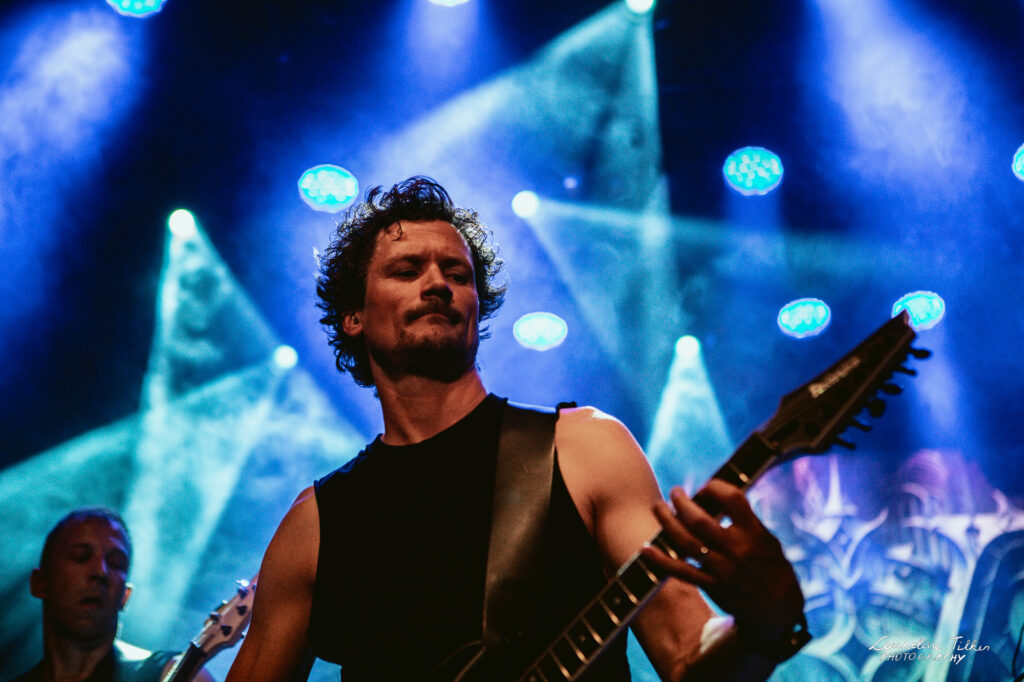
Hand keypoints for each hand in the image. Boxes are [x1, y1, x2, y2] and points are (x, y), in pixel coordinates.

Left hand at [640, 480, 804, 640]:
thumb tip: (716, 498)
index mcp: (754, 533)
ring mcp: (722, 569)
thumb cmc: (771, 567)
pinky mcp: (711, 585)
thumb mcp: (767, 539)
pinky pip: (681, 571)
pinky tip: (646, 548)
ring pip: (686, 542)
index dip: (715, 487)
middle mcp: (737, 550)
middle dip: (682, 503)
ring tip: (658, 508)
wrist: (778, 609)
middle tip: (675, 492)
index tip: (705, 487)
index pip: (732, 499)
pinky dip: (661, 560)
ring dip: (668, 522)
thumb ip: (744, 521)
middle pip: (700, 521)